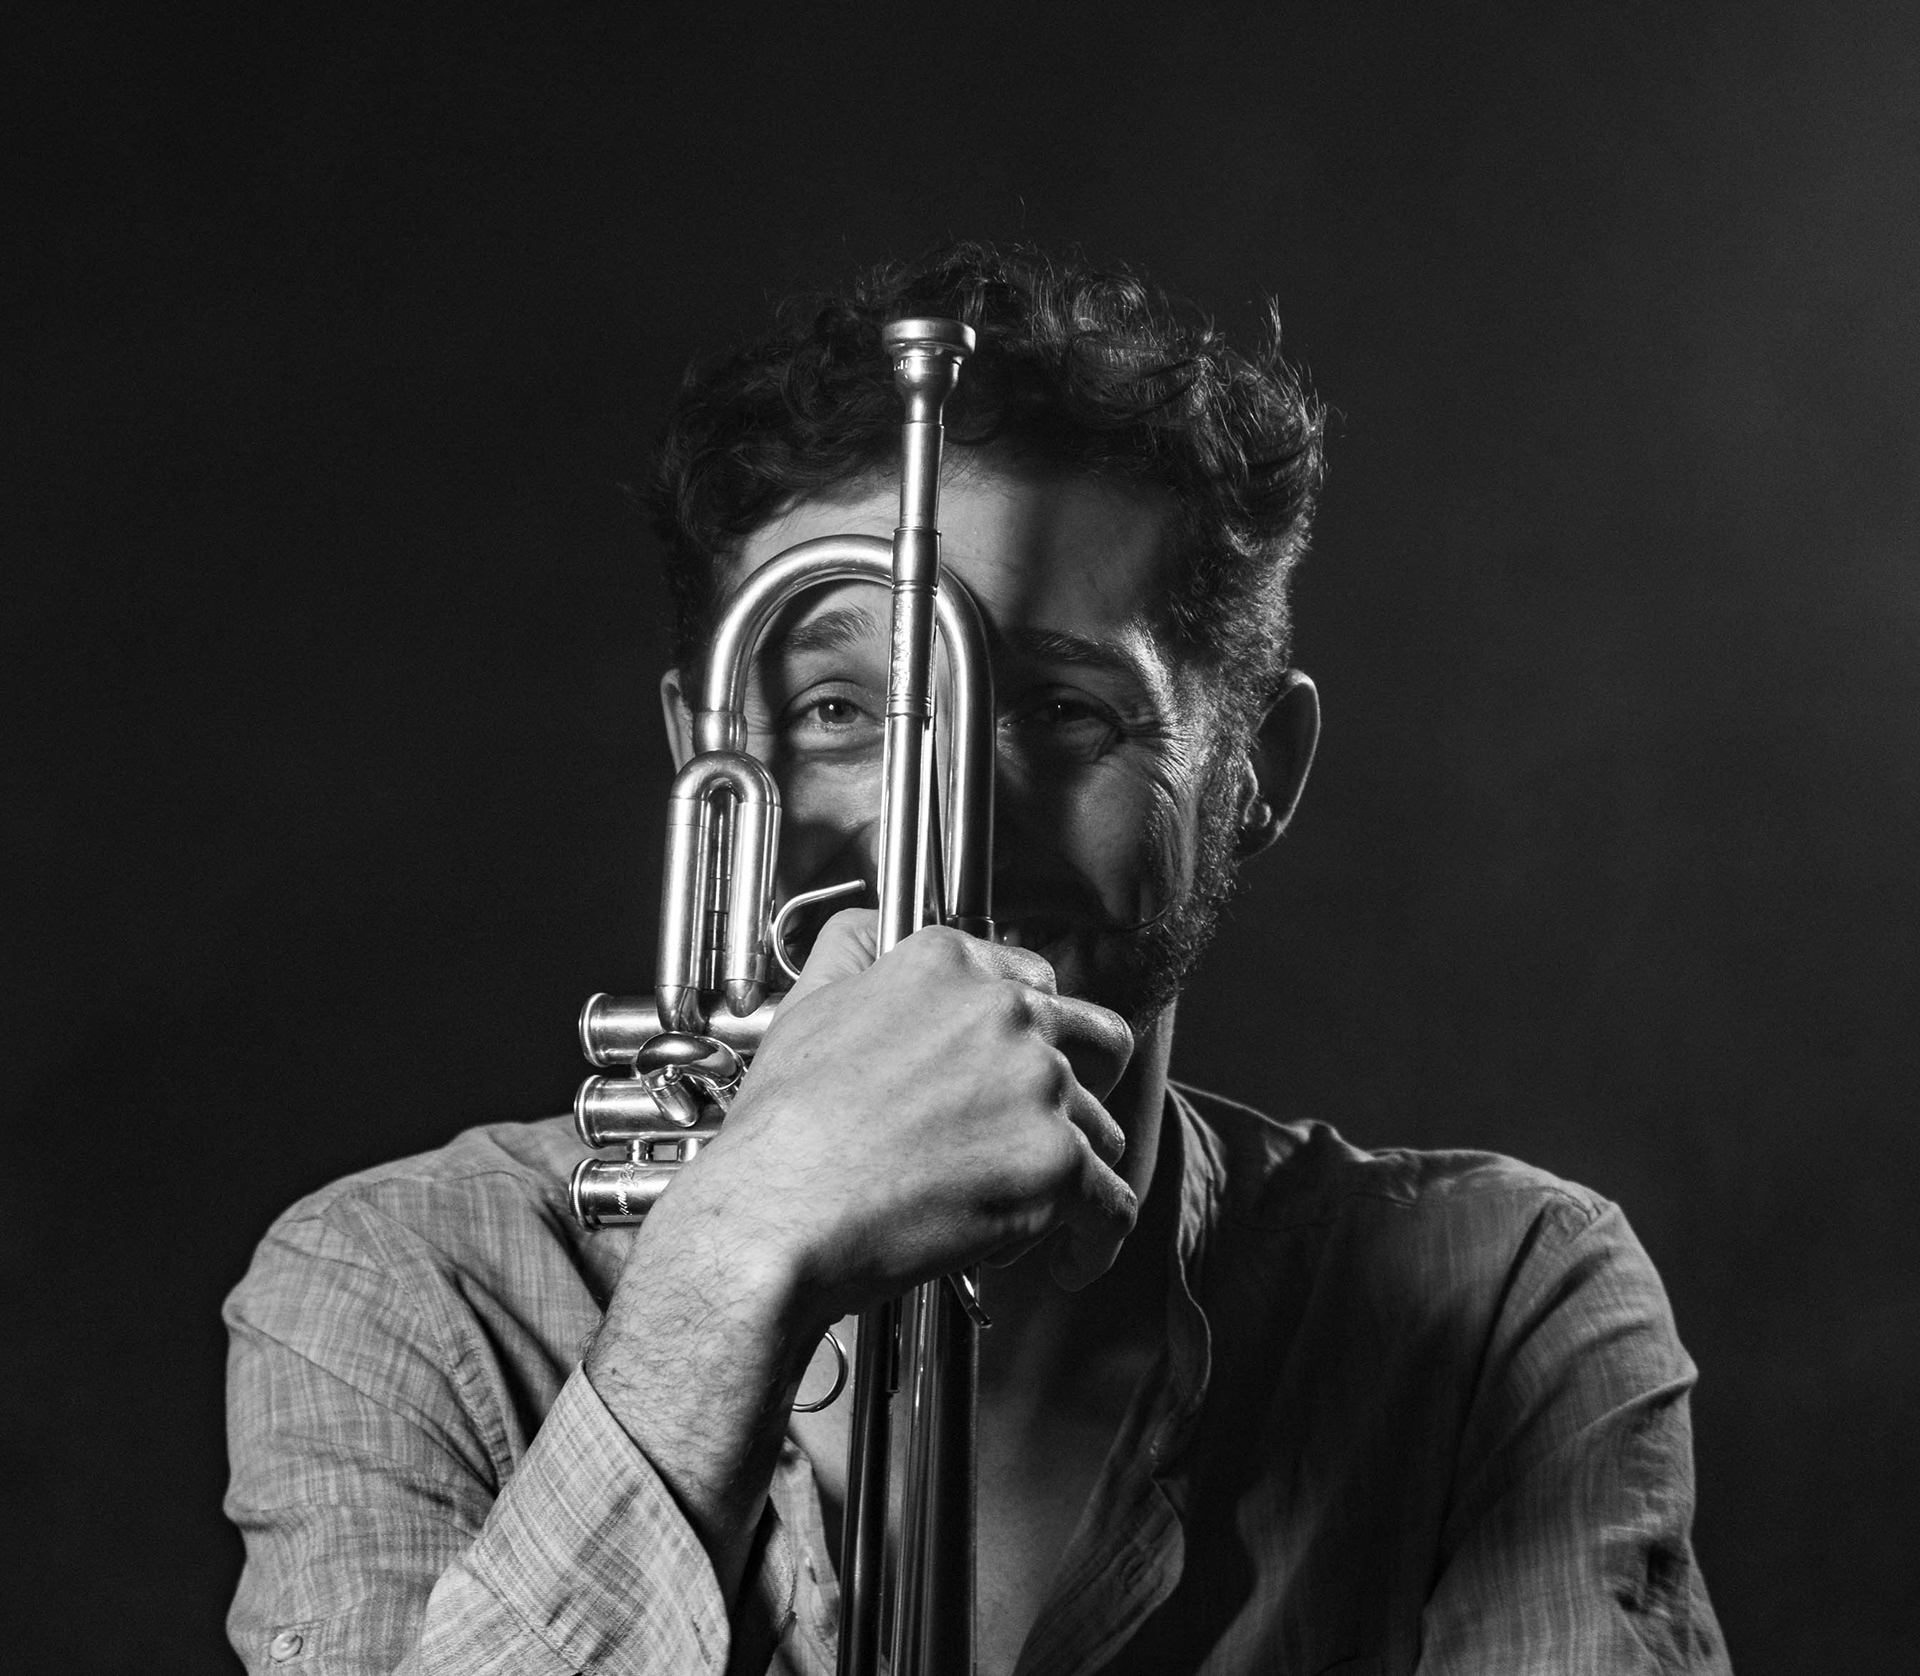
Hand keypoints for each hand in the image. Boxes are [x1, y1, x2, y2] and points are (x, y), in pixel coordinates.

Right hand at [656, 909, 1137, 1327]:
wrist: (778, 1213)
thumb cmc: (784, 1131)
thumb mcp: (807, 1003)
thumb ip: (853, 946)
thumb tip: (875, 924)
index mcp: (948, 967)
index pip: (1033, 981)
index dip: (1032, 1031)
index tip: (1017, 1069)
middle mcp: (1004, 1014)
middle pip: (1093, 1040)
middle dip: (1085, 1083)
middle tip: (1051, 1125)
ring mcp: (1037, 1086)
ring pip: (1100, 1127)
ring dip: (1069, 1167)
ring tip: (1019, 1205)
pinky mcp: (1057, 1164)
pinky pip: (1111, 1205)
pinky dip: (1094, 1240)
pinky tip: (1066, 1257)